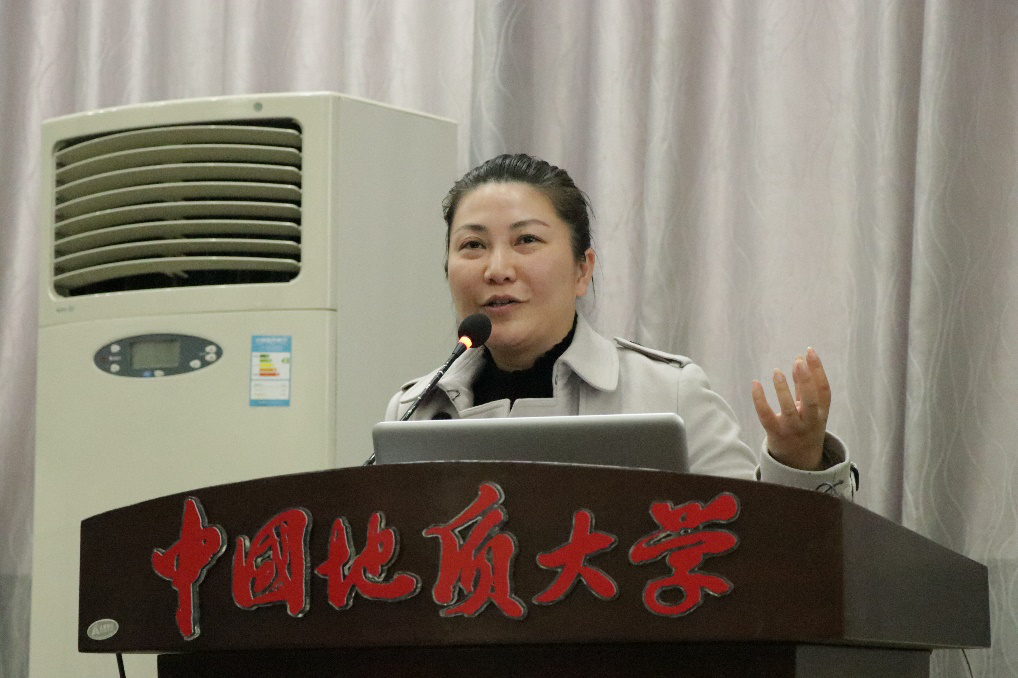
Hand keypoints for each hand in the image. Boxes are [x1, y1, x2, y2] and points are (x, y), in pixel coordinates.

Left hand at [751, 347, 829, 470]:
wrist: (798, 460)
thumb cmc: (805, 426)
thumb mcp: (811, 409)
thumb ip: (804, 387)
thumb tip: (798, 360)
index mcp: (821, 413)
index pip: (824, 391)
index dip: (818, 370)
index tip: (809, 351)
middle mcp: (809, 422)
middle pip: (811, 401)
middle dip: (805, 381)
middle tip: (798, 362)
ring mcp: (792, 429)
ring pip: (788, 410)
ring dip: (783, 390)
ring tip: (776, 372)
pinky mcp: (775, 433)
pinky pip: (766, 416)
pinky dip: (760, 400)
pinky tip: (755, 384)